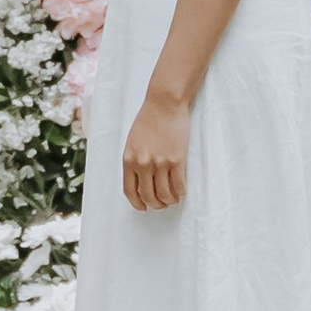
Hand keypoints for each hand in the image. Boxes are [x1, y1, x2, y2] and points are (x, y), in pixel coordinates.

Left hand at [123, 92, 192, 210]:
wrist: (164, 103)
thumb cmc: (148, 119)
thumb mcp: (133, 141)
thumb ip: (134, 160)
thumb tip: (140, 181)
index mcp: (129, 159)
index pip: (130, 191)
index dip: (137, 203)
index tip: (143, 208)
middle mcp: (143, 164)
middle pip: (148, 196)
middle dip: (156, 204)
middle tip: (162, 203)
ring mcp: (160, 163)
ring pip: (164, 195)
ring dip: (169, 201)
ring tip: (173, 199)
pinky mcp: (177, 160)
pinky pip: (178, 186)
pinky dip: (180, 193)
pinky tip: (182, 192)